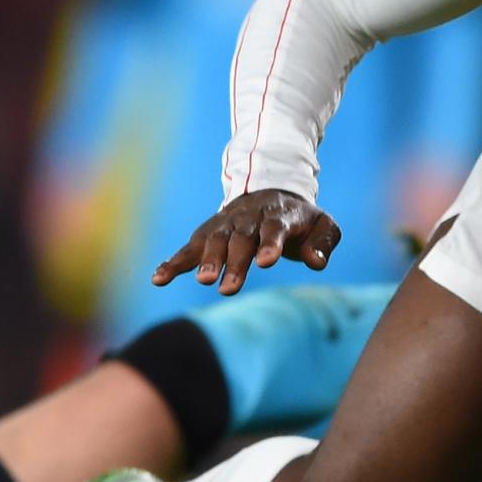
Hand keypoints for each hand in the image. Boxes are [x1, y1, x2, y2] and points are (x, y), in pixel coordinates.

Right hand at [151, 189, 341, 295]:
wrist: (271, 193)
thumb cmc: (299, 219)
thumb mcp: (323, 225)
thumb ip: (323, 242)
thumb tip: (317, 262)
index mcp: (279, 215)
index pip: (274, 229)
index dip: (270, 244)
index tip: (267, 262)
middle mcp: (249, 218)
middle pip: (240, 239)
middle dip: (234, 262)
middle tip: (229, 288)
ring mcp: (225, 225)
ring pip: (214, 241)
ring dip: (206, 261)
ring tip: (203, 281)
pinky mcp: (207, 234)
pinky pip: (188, 248)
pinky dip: (173, 262)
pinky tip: (158, 279)